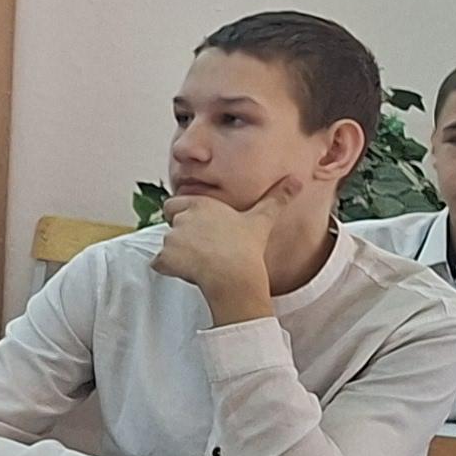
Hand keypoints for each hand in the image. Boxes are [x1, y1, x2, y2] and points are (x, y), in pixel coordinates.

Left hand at [154, 176, 299, 321]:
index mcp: (200, 204)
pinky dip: (168, 269)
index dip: (184, 217)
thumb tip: (297, 180)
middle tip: (203, 248)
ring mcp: (172, 237)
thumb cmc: (248, 248)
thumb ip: (277, 198)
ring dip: (177, 254)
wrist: (236, 274)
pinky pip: (158, 263)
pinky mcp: (165, 257)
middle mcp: (182, 217)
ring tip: (201, 261)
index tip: (202, 230)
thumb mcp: (262, 219)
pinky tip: (189, 272)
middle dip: (180, 235)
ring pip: (166, 245)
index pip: (174, 204)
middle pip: (170, 225)